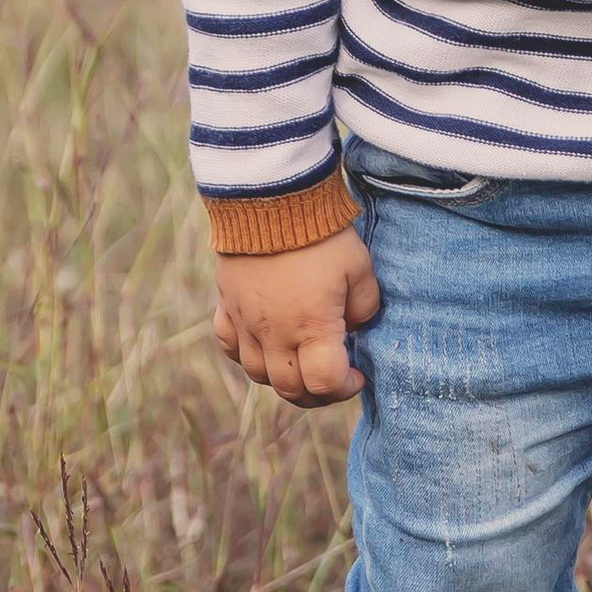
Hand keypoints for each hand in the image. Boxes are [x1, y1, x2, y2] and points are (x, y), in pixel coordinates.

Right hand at [212, 227, 380, 405]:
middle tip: (331, 377)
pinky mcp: (227, 305)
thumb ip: (365, 306)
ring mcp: (246, 322)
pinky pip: (229, 346)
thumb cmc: (320, 233)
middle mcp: (275, 333)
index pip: (324, 384)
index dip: (345, 388)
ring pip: (258, 373)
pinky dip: (246, 354)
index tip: (357, 374)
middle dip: (315, 393)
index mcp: (312, 328)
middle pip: (289, 389)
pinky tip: (264, 344)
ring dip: (282, 378)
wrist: (270, 198)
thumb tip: (353, 326)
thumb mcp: (360, 267)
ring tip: (300, 363)